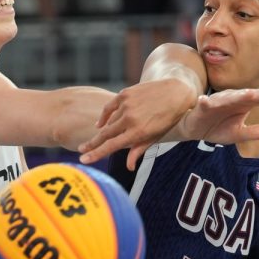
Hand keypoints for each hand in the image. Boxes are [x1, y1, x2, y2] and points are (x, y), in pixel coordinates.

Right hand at [78, 79, 197, 168]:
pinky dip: (104, 116)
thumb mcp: (156, 136)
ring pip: (108, 122)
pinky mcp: (125, 94)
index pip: (111, 146)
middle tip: (81, 150)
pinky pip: (109, 107)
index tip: (83, 160)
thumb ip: (139, 150)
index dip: (96, 154)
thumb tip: (129, 167)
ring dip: (103, 131)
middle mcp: (130, 119)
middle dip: (92, 144)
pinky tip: (100, 124)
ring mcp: (126, 105)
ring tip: (98, 139)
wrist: (176, 91)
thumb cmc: (168, 118)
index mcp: (138, 132)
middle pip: (105, 135)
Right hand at [180, 87, 258, 142]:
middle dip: (256, 93)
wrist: (195, 130)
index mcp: (241, 105)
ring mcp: (215, 103)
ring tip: (247, 94)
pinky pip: (203, 104)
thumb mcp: (237, 134)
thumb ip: (254, 132)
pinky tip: (204, 100)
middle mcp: (230, 100)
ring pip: (226, 98)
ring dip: (235, 96)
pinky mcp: (202, 108)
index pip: (257, 99)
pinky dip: (204, 102)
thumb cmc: (218, 128)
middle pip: (244, 96)